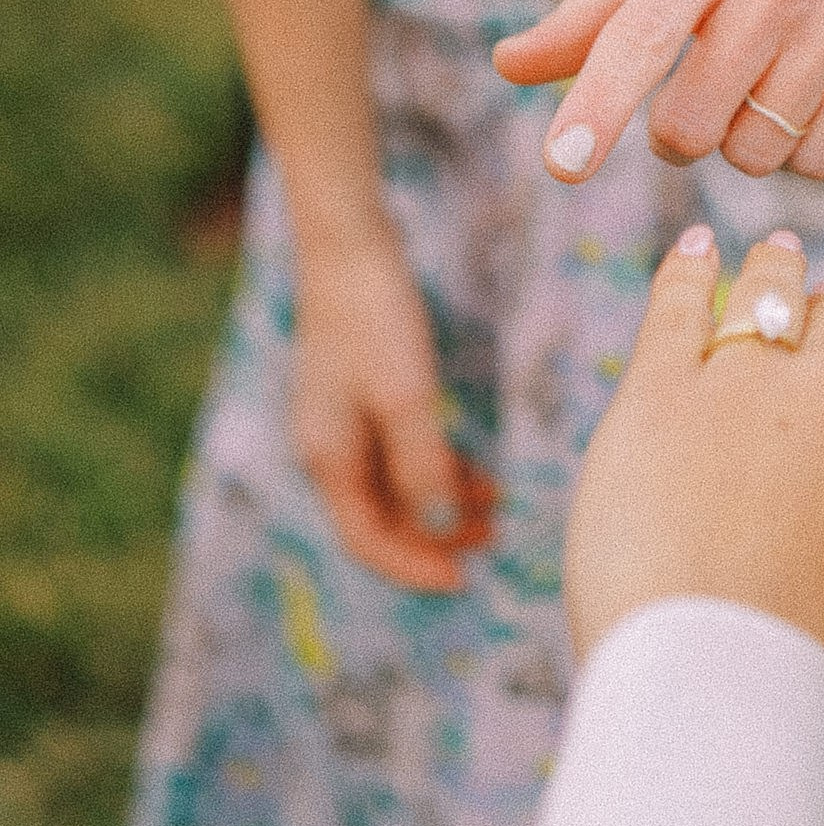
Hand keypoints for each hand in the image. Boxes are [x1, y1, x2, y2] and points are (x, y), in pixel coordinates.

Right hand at [290, 230, 494, 591]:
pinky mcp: (359, 396)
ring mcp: (341, 423)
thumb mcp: (407, 394)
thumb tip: (435, 528)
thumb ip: (421, 464)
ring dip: (440, 503)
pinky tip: (473, 470)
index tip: (462, 580)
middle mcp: (327, 449)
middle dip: (433, 538)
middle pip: (379, 519)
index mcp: (328, 458)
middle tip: (490, 544)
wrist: (350, 245)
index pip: (367, 539)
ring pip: (392, 487)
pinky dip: (434, 468)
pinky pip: (396, 454)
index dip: (414, 566)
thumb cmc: (376, 316)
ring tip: (494, 509)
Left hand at [494, 0, 823, 183]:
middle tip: (701, 90)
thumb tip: (507, 66)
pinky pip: (820, 161)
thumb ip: (590, 13)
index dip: (597, 105)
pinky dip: (803, 149)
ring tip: (766, 79)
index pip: (641, 36)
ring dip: (745, 140)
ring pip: (758, 153)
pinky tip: (813, 91)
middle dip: (679, 132)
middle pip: (692, 125)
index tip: (561, 164)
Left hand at [566, 228, 823, 744]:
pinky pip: (677, 305)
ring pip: (770, 297)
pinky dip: (685, 271)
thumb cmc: (822, 691)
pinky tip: (692, 251)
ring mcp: (750, 381)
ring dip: (775, 274)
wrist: (726, 689)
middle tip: (823, 316)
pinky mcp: (661, 390)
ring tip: (773, 255)